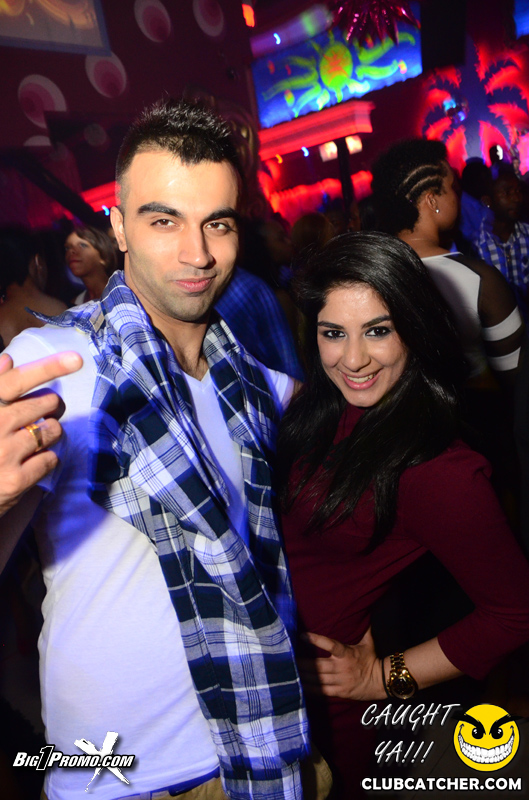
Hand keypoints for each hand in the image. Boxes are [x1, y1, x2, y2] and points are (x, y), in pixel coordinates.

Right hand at [0, 351, 81, 516]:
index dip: (47, 367)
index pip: (15, 381)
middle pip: (46, 404)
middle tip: (47, 412)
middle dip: (53, 406)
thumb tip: (7, 360)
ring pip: (52, 430)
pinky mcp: (15, 480)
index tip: (75, 359)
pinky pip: (51, 459)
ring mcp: (4, 454)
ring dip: (51, 432)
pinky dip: (47, 459)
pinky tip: (32, 462)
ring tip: (35, 438)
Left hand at [297, 627, 384, 700]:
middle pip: (318, 665)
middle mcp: (341, 667)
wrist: (382, 681)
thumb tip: (368, 614)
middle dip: (303, 663)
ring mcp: (340, 681)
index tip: (303, 635)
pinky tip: (300, 686)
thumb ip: (364, 631)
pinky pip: (322, 691)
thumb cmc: (372, 660)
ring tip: (291, 672)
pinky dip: (311, 688)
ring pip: (318, 678)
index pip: (330, 644)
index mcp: (346, 653)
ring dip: (304, 675)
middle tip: (289, 659)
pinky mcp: (340, 692)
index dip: (316, 639)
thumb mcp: (368, 644)